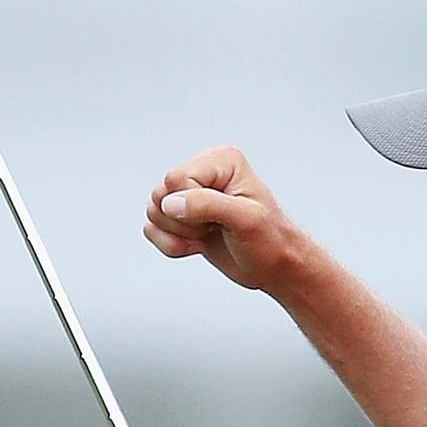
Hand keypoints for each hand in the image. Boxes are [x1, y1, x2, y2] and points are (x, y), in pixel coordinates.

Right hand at [143, 145, 306, 292]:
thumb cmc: (270, 240)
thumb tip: (171, 203)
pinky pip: (152, 229)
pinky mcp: (180, 217)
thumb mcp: (246, 219)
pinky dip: (172, 245)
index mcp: (221, 161)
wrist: (273, 266)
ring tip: (209, 235)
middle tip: (214, 228)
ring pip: (154, 212)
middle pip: (160, 194)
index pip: (177, 179)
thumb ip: (207, 205)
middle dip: (184, 222)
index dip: (191, 207)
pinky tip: (197, 245)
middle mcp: (202, 172)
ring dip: (179, 235)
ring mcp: (189, 195)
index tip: (218, 220)